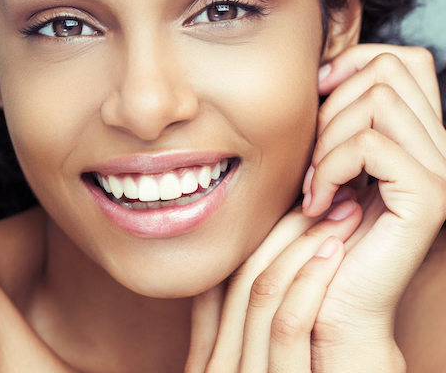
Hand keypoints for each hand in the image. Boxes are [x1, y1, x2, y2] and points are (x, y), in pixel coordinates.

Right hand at [185, 197, 362, 371]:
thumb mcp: (252, 370)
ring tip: (341, 215)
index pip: (224, 279)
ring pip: (265, 290)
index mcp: (211, 361)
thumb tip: (257, 273)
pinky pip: (289, 323)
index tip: (298, 206)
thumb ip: (244, 336)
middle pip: (245, 275)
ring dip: (304, 245)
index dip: (259, 235)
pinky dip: (310, 282)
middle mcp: (220, 367)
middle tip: (325, 198)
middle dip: (286, 230)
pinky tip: (334, 253)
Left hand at [305, 45, 445, 371]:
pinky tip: (318, 201)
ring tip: (315, 183)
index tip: (319, 94)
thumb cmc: (327, 227)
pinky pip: (368, 145)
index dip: (354, 61)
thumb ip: (344, 114)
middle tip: (314, 158)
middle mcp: (442, 145)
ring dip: (327, 140)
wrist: (337, 301)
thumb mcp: (334, 156)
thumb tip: (327, 71)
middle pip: (386, 71)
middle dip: (332, 105)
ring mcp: (442, 169)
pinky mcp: (428, 196)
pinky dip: (329, 167)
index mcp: (422, 133)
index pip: (402, 60)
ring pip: (375, 102)